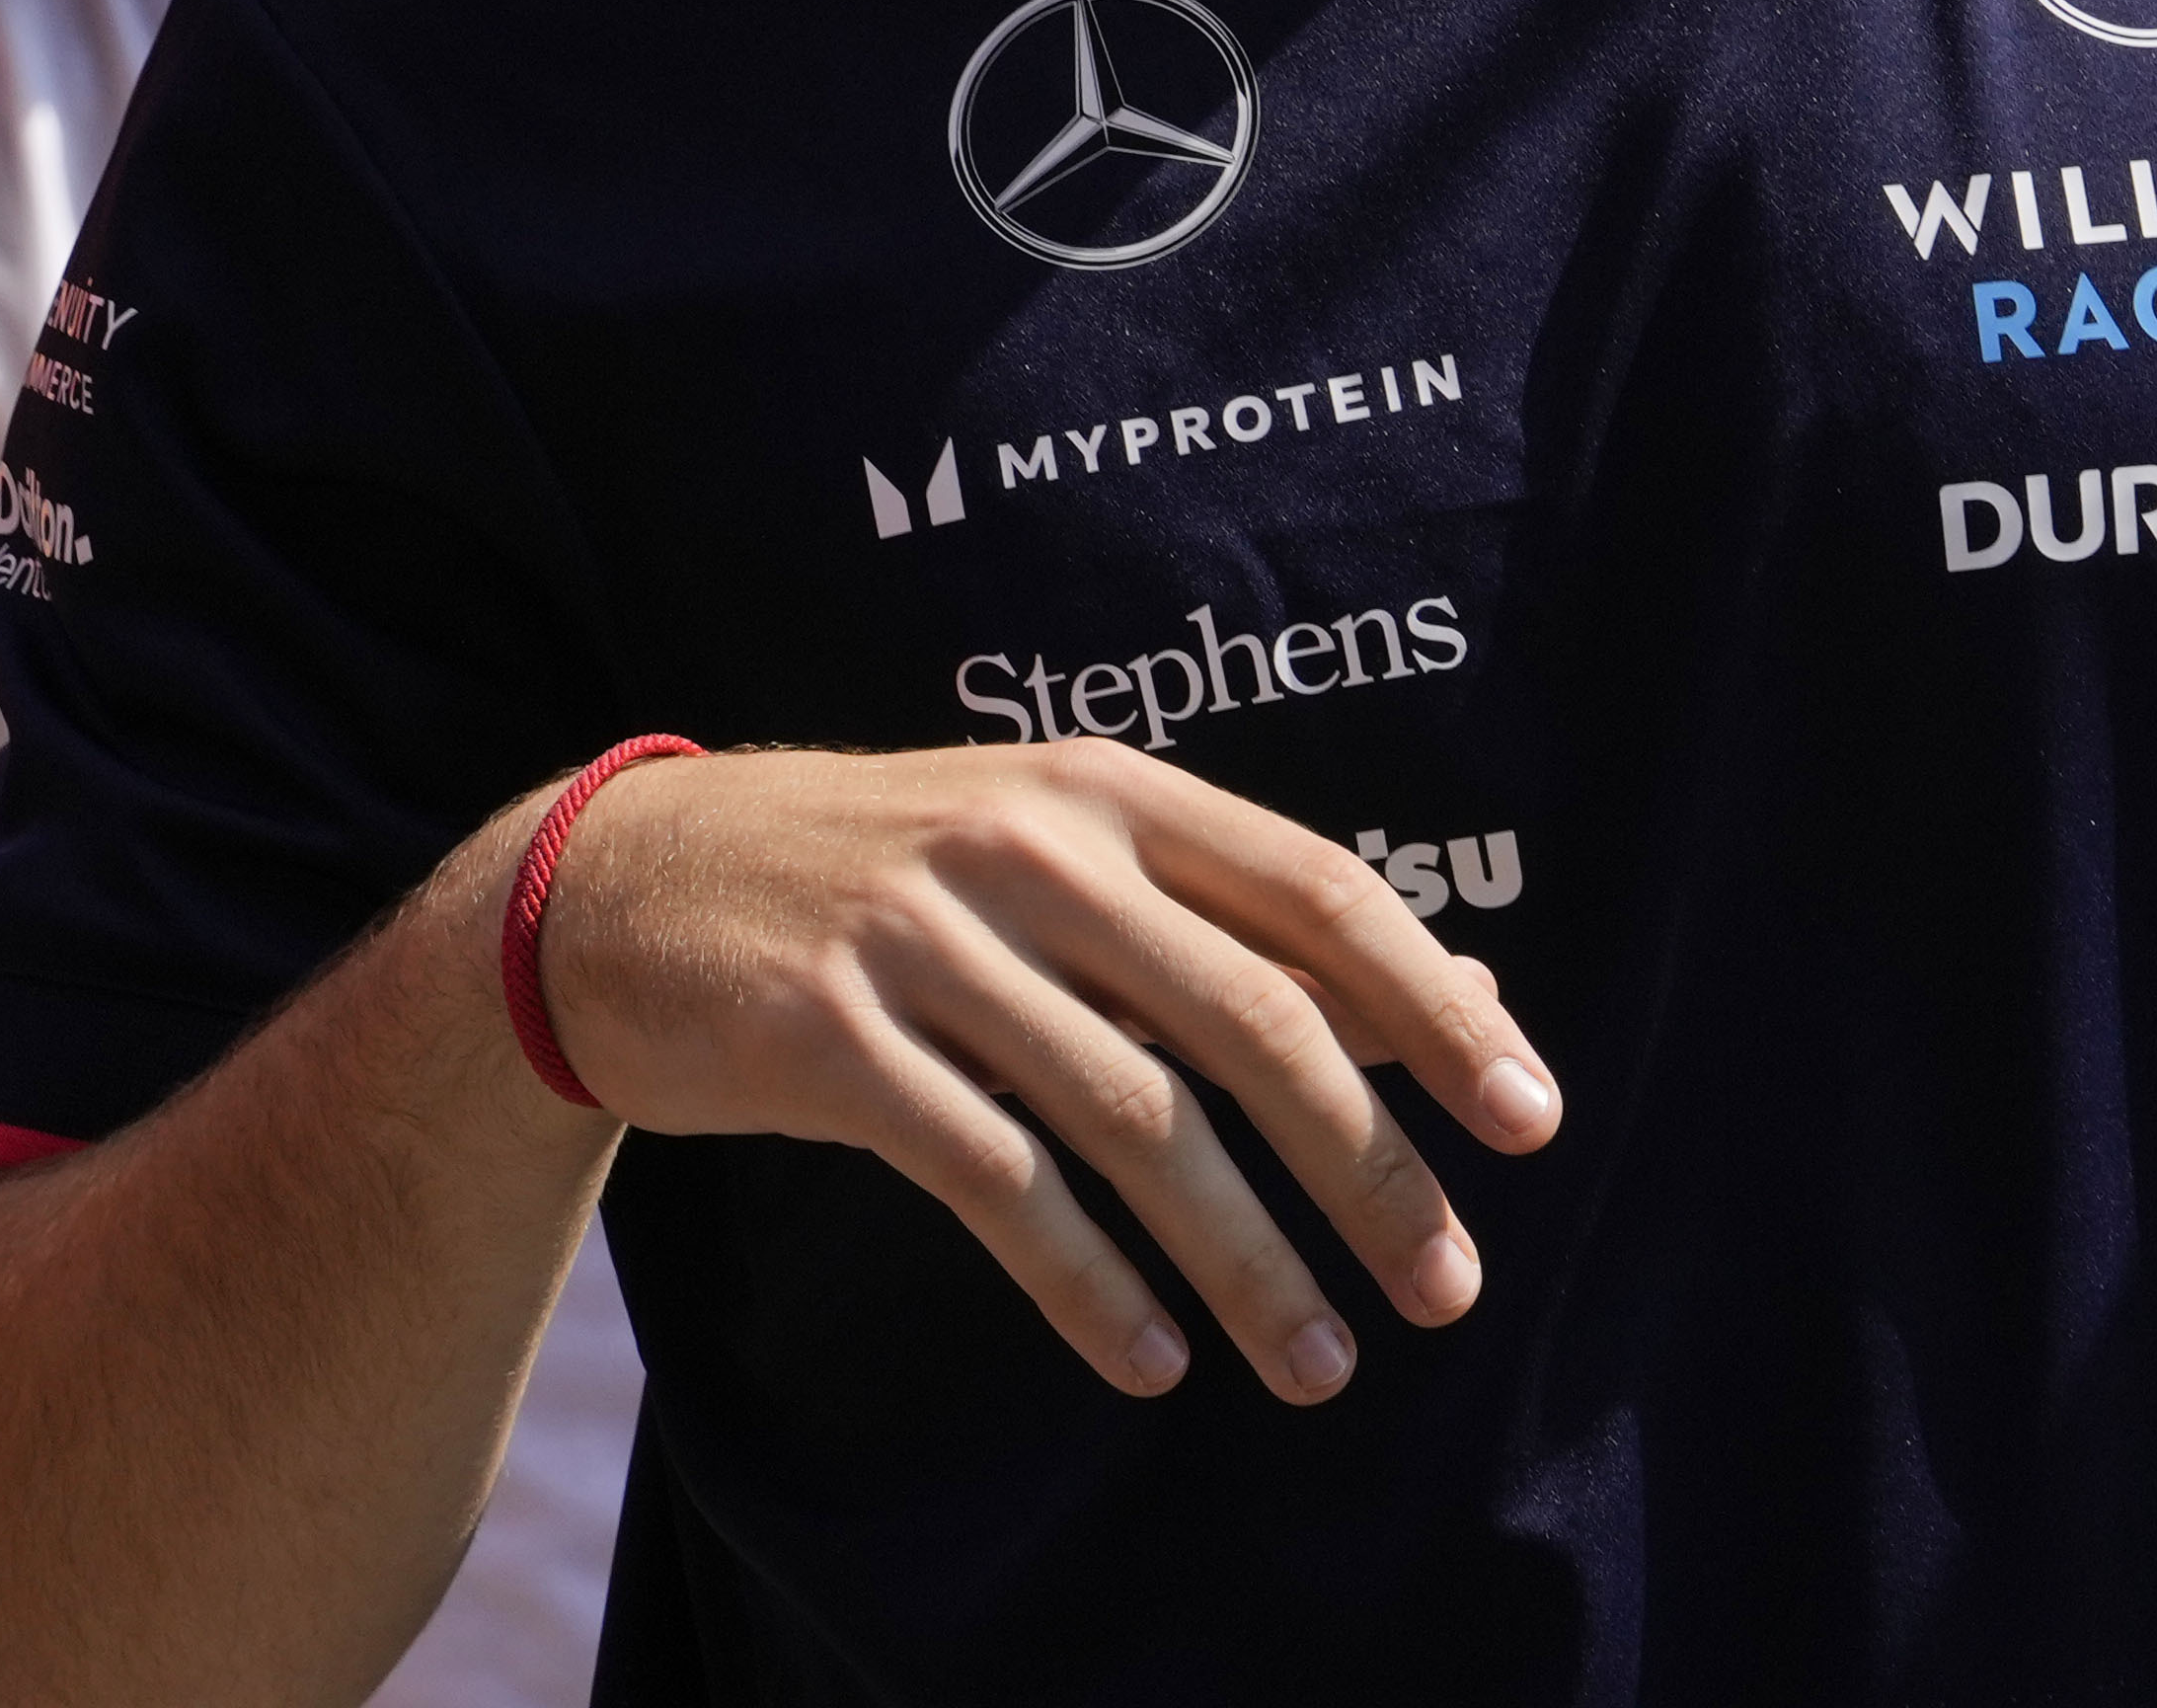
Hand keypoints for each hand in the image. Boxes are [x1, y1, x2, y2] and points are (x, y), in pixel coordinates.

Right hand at [533, 741, 1562, 1404]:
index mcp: (1107, 791)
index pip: (1317, 891)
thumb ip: (1244, 926)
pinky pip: (993, 1180)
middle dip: (1365, 1167)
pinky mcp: (830, 1037)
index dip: (1435, 1006)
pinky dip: (1087, 1282)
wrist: (627, 884)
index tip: (1530, 1118)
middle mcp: (1029, 846)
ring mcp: (923, 938)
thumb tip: (1463, 995)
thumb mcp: (1066, 861)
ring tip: (1320, 1366)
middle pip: (1249, 1018)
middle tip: (1444, 1287)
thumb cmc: (893, 881)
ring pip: (1131, 1120)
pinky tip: (1151, 1357)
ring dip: (1243, 1261)